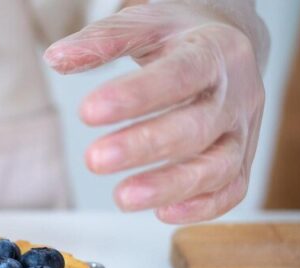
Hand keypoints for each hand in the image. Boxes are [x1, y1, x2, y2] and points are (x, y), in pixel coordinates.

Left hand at [44, 2, 267, 222]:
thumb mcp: (143, 23)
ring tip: (122, 197)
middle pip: (196, 127)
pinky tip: (161, 212)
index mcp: (215, 50)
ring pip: (219, 167)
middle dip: (144, 147)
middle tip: (95, 160)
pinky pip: (232, 189)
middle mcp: (237, 92)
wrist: (227, 41)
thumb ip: (102, 40)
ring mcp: (243, 129)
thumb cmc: (180, 35)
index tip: (88, 112)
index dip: (136, 96)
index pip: (178, 75)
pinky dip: (201, 207)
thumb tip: (56, 58)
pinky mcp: (242, 158)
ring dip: (170, 187)